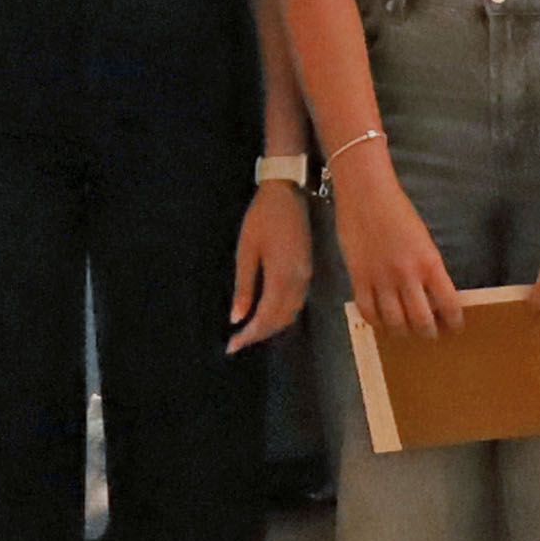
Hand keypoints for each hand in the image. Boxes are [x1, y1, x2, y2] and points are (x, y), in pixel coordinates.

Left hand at [229, 176, 313, 349]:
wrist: (288, 193)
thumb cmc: (261, 219)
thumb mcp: (246, 251)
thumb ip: (244, 287)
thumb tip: (237, 318)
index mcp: (282, 277)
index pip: (266, 317)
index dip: (249, 335)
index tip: (232, 346)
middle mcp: (298, 282)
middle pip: (281, 320)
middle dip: (259, 335)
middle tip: (237, 343)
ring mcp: (306, 277)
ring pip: (290, 314)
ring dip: (271, 327)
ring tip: (249, 333)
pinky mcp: (307, 271)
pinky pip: (296, 303)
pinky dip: (281, 315)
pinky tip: (266, 315)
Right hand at [331, 160, 462, 336]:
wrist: (366, 193)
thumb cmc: (397, 211)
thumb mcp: (423, 240)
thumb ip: (427, 268)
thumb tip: (432, 295)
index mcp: (430, 263)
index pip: (449, 304)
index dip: (454, 321)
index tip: (455, 327)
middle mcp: (407, 275)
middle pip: (421, 320)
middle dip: (429, 333)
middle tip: (431, 335)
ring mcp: (381, 278)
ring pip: (394, 322)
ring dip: (403, 332)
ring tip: (406, 332)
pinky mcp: (359, 277)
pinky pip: (368, 310)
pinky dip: (376, 321)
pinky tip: (381, 321)